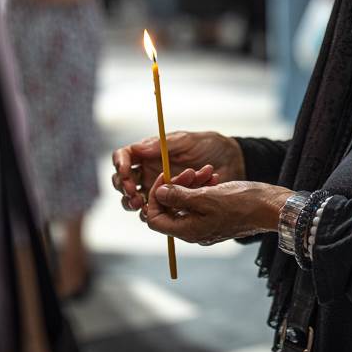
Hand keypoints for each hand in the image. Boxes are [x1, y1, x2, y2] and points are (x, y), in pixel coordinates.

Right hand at [111, 130, 244, 211]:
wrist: (231, 160)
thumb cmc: (209, 145)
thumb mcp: (187, 141)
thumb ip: (162, 145)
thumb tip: (137, 149)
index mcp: (149, 152)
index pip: (124, 157)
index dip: (120, 164)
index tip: (126, 172)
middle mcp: (148, 171)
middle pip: (123, 181)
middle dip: (125, 188)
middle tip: (134, 193)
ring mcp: (157, 188)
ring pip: (134, 200)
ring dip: (134, 203)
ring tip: (143, 204)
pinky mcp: (169, 202)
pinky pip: (156, 210)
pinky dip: (158, 210)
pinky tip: (167, 207)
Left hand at [144, 171, 293, 244]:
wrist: (272, 207)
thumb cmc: (242, 203)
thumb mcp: (207, 196)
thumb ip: (180, 196)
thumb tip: (158, 193)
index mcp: (188, 231)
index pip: (155, 219)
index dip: (156, 198)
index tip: (164, 179)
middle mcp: (194, 231)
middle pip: (171, 209)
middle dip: (176, 186)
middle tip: (190, 171)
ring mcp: (206, 225)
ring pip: (187, 203)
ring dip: (192, 184)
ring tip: (206, 170)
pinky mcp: (217, 217)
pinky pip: (201, 203)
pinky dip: (203, 188)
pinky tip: (213, 176)